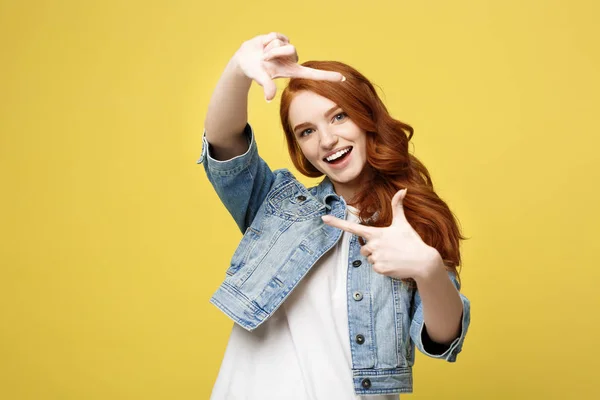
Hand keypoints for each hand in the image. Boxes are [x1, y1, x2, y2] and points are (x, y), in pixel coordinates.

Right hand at [234, 32, 344, 100]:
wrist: (244, 59)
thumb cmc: (254, 71)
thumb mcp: (260, 78)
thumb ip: (266, 86)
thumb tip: (269, 99)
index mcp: (292, 71)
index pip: (314, 74)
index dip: (328, 76)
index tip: (343, 78)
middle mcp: (292, 60)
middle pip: (291, 49)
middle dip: (275, 52)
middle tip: (264, 59)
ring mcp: (287, 49)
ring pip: (282, 42)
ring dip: (269, 48)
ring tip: (263, 54)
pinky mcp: (281, 39)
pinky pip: (276, 35)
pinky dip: (266, 40)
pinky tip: (263, 45)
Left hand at [321, 189, 441, 279]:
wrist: (423, 262)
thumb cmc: (412, 241)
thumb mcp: (403, 223)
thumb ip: (398, 206)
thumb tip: (403, 189)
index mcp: (376, 233)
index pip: (352, 227)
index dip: (337, 223)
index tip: (324, 218)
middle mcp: (374, 245)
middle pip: (363, 248)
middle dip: (372, 249)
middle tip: (388, 248)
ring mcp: (376, 257)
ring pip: (368, 258)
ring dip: (378, 258)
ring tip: (392, 256)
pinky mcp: (380, 269)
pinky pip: (375, 268)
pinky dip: (383, 267)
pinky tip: (394, 264)